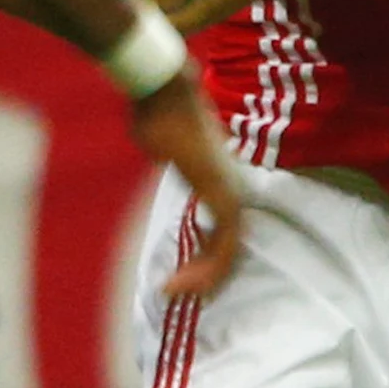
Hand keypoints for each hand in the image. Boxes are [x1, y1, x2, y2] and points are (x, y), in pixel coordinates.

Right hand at [129, 76, 244, 301]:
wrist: (164, 93)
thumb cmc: (158, 114)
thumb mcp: (161, 148)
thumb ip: (166, 159)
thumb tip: (162, 159)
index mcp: (218, 180)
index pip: (221, 230)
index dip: (205, 257)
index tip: (179, 274)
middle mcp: (230, 188)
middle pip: (229, 246)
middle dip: (207, 276)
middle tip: (179, 294)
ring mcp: (229, 192)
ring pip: (229, 250)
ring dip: (206, 277)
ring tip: (178, 293)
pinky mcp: (222, 196)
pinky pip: (224, 245)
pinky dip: (207, 268)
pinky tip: (184, 282)